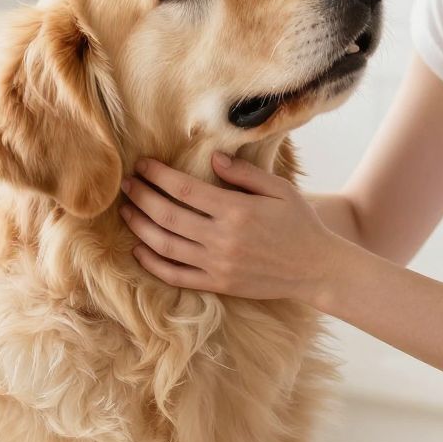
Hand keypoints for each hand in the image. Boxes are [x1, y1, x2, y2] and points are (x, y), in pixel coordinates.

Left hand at [119, 152, 344, 305]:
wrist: (316, 268)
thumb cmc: (299, 223)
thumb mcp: (278, 189)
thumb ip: (243, 173)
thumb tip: (212, 157)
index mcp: (236, 211)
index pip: (184, 190)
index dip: (158, 176)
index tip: (142, 164)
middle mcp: (222, 239)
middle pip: (167, 216)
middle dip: (141, 197)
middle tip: (126, 184)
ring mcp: (218, 265)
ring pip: (165, 246)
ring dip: (140, 226)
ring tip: (127, 211)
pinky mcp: (218, 284)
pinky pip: (176, 276)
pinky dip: (153, 263)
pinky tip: (139, 249)